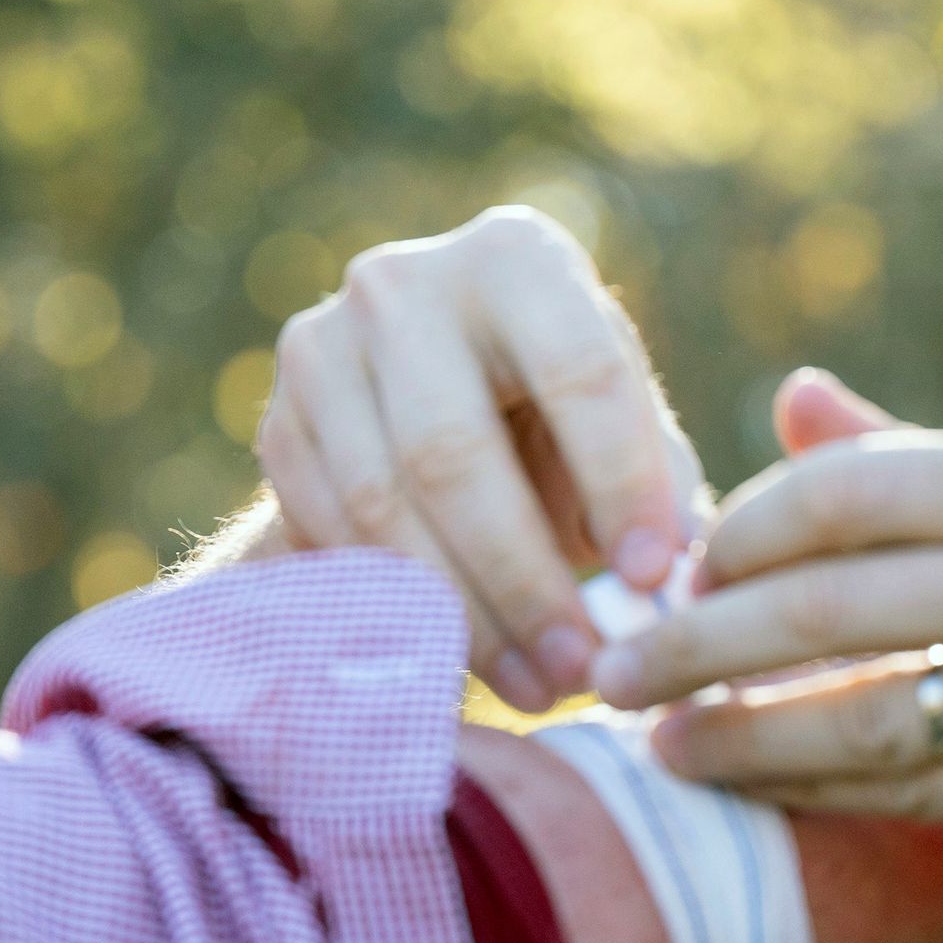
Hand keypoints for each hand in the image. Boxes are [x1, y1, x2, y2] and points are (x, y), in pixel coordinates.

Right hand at [258, 205, 701, 709]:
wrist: (430, 398)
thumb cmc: (562, 419)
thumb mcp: (624, 423)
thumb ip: (657, 484)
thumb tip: (666, 585)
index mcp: (516, 258)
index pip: (578, 371)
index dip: (621, 483)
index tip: (655, 581)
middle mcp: (403, 284)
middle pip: (454, 450)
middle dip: (525, 577)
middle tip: (584, 665)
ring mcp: (320, 349)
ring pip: (382, 504)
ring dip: (462, 613)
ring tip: (537, 684)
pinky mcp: (275, 424)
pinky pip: (329, 536)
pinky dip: (395, 609)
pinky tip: (461, 661)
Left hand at [587, 383, 942, 913]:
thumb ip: (928, 466)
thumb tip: (787, 395)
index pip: (851, 488)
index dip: (738, 531)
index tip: (670, 567)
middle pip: (832, 599)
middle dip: (697, 636)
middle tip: (611, 665)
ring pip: (860, 712)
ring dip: (734, 732)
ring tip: (656, 744)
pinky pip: (909, 795)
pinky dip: (814, 794)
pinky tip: (752, 793)